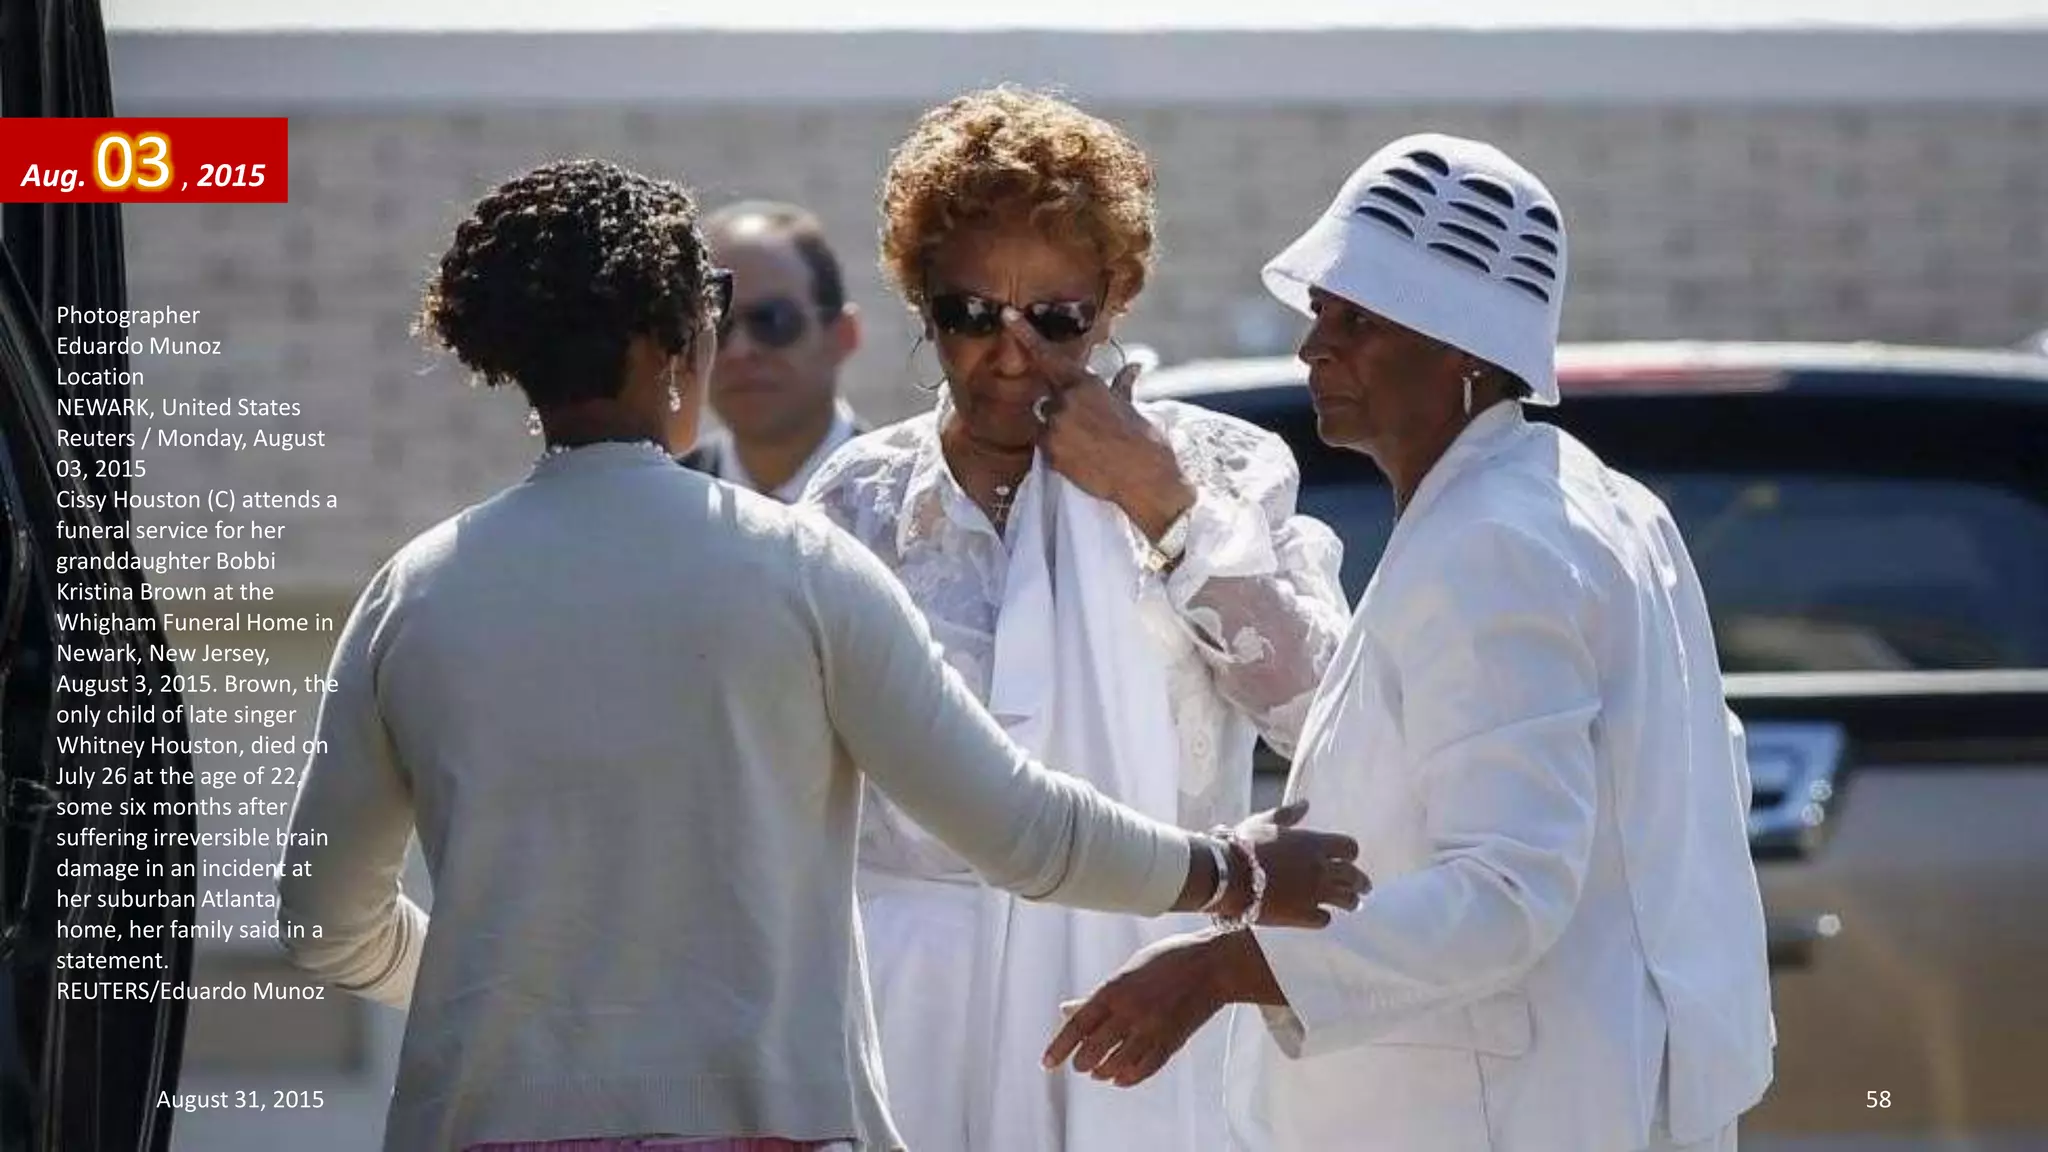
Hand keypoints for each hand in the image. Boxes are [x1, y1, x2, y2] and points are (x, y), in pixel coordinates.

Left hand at [1002, 307, 1194, 540]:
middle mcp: (1065, 400)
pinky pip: (1046, 449)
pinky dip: (1060, 453)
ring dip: (1062, 433)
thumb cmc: (1145, 440)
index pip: (1047, 354)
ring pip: (1047, 425)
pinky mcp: (1049, 453)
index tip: (1006, 315)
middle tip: (1092, 430)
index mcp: (1084, 382)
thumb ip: (1123, 384)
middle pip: (1049, 400)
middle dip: (1064, 412)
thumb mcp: (1133, 406)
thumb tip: (1135, 365)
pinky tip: (1084, 461)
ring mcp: (1054, 426)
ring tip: (1091, 448)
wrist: (1145, 477)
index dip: (1024, 334)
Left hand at [1042, 929, 1284, 1087]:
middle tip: (1078, 1064)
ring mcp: (1151, 1029)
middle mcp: (1130, 1011)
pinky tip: (1120, 1078)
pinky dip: (1128, 1077)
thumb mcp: (1127, 971)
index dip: (1059, 1047)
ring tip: (1098, 1071)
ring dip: (1103, 1071)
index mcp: (1114, 990)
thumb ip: (1098, 996)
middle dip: (1081, 1062)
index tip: (1047, 1063)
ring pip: (1116, 1064)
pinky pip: (1143, 1069)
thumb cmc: (1167, 961)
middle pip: (1093, 1049)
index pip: (1078, 1025)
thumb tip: (1066, 1010)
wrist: (1212, 966)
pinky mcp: (1171, 1042)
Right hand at [1223, 799, 1368, 927]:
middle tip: (1364, 887)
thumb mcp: (1264, 822)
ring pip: (1346, 900)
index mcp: (1314, 843)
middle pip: (1354, 877)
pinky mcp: (1302, 916)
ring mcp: (1314, 894)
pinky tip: (1321, 915)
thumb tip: (1305, 804)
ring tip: (1351, 904)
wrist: (1227, 876)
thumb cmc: (1243, 844)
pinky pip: (1324, 919)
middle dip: (1361, 882)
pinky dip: (1324, 916)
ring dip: (1350, 901)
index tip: (1349, 857)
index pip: (1349, 848)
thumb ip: (1288, 814)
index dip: (1350, 853)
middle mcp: (1321, 869)